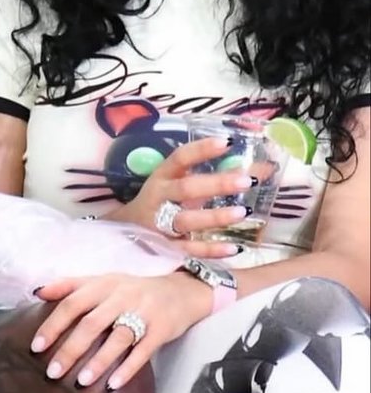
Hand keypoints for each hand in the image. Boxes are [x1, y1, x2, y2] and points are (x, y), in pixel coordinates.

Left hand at [31, 271, 211, 390]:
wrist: (181, 290)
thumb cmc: (133, 289)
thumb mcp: (103, 281)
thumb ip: (70, 285)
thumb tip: (37, 292)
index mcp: (102, 284)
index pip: (72, 303)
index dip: (53, 325)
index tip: (36, 347)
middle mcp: (121, 296)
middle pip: (91, 324)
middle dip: (70, 349)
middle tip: (52, 373)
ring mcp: (143, 312)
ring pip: (117, 338)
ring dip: (98, 361)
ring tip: (81, 382)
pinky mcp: (162, 329)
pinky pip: (143, 351)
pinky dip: (128, 368)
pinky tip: (113, 385)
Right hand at [109, 136, 254, 257]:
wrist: (127, 231)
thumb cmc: (162, 202)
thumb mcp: (179, 184)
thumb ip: (214, 178)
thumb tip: (265, 168)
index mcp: (162, 177)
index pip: (180, 158)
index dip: (201, 149)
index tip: (227, 142)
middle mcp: (159, 198)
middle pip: (186, 189)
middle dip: (216, 184)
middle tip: (246, 181)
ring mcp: (160, 224)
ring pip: (187, 220)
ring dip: (214, 216)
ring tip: (242, 212)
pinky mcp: (165, 248)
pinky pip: (189, 249)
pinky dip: (210, 250)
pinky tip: (233, 248)